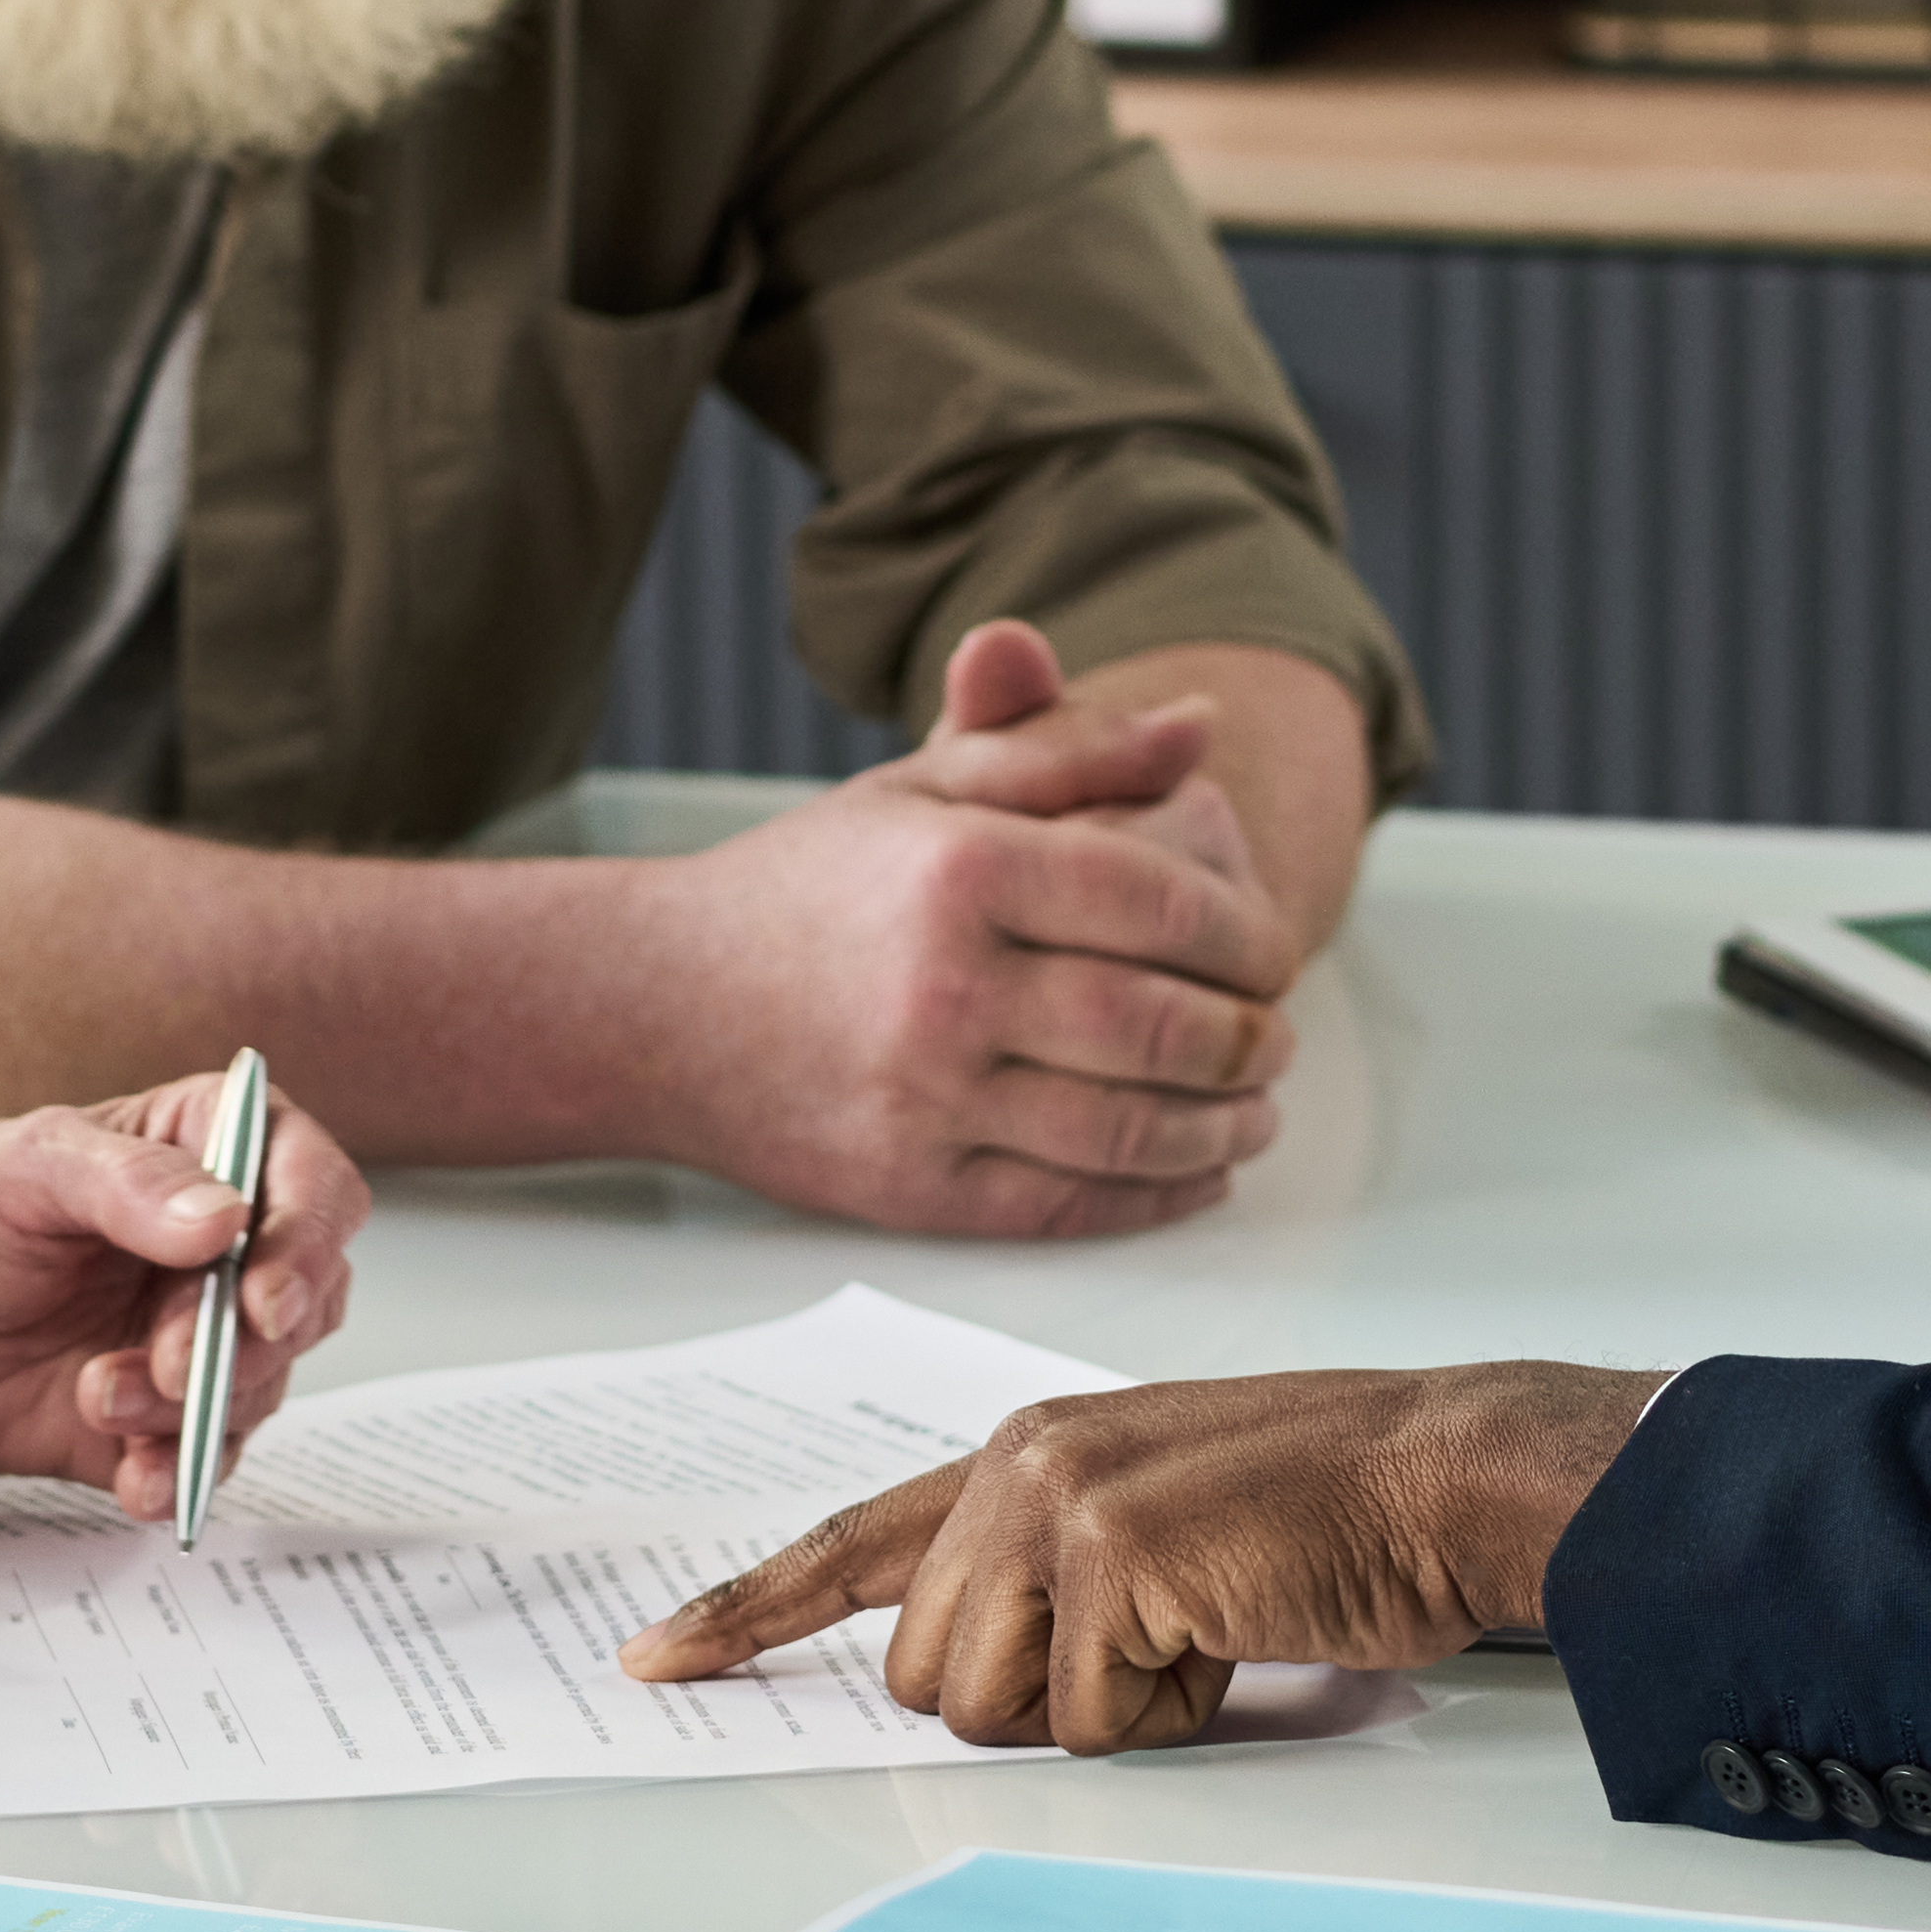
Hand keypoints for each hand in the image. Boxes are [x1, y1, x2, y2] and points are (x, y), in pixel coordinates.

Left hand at [0, 1076, 373, 1512]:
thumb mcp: (28, 1164)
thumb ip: (127, 1184)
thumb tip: (225, 1221)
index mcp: (213, 1153)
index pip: (314, 1186)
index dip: (307, 1243)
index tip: (263, 1298)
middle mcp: (228, 1250)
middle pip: (304, 1301)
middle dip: (241, 1344)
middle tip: (169, 1364)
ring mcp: (200, 1338)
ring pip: (260, 1385)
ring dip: (192, 1409)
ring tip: (100, 1396)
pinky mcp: (164, 1419)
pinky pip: (206, 1457)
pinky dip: (179, 1475)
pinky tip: (136, 1478)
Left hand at [619, 1362, 1655, 1750]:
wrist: (1446, 1476)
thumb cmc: (1329, 1514)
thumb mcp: (1159, 1522)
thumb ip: (1048, 1568)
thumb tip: (964, 1676)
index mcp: (1024, 1449)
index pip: (854, 1540)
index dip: (751, 1611)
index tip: (654, 1658)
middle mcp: (1020, 1462)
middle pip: (925, 1675)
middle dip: (1035, 1706)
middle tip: (1159, 1651)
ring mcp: (1059, 1502)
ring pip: (987, 1710)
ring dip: (1106, 1713)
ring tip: (1205, 1634)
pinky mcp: (1112, 1557)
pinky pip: (1088, 1724)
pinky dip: (1174, 1718)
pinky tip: (1239, 1637)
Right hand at [631, 621, 1306, 1235]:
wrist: (652, 1004)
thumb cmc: (806, 888)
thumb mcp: (924, 790)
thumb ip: (1066, 749)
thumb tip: (1198, 727)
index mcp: (961, 870)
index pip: (1161, 902)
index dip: (1247, 933)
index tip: (1274, 949)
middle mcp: (945, 985)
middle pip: (1159, 1023)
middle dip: (1250, 1036)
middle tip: (1278, 1032)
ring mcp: (925, 1097)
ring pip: (1128, 1127)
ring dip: (1222, 1125)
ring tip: (1256, 1105)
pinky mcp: (907, 1189)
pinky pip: (1067, 1204)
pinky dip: (1155, 1196)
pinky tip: (1196, 1172)